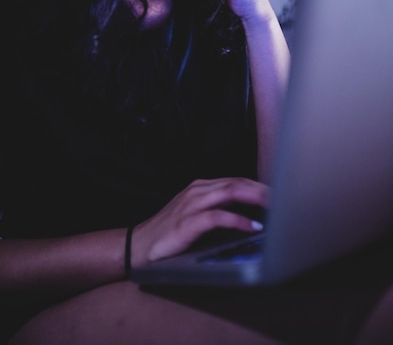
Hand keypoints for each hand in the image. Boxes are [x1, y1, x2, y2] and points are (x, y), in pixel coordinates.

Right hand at [131, 177, 269, 265]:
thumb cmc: (171, 232)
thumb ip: (218, 209)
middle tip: (285, 197)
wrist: (139, 245)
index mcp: (201, 187)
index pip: (236, 180)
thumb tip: (251, 214)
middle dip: (263, 189)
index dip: (260, 185)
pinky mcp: (188, 222)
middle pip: (237, 182)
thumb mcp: (196, 214)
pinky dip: (238, 220)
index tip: (280, 194)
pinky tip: (253, 226)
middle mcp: (197, 190)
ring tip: (275, 206)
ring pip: (230, 192)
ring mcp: (192, 204)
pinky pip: (218, 217)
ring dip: (256, 198)